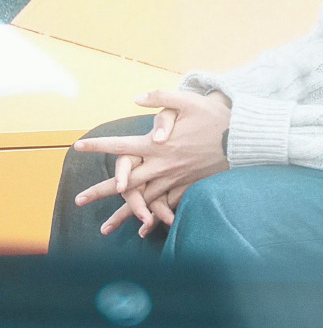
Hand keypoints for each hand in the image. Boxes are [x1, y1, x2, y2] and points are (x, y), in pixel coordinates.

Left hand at [73, 89, 231, 236]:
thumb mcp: (186, 100)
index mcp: (156, 144)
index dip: (99, 146)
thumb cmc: (212, 116)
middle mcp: (161, 165)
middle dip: (100, 192)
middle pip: (125, 182)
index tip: (78, 146)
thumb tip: (136, 99)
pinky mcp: (186, 186)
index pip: (121, 145)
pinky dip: (153, 219)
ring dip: (122, 215)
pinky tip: (143, 230)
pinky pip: (165, 206)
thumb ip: (160, 97)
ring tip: (103, 229)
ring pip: (142, 200)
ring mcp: (174, 178)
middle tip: (78, 201)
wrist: (239, 138)